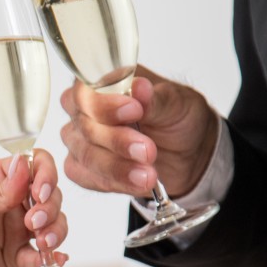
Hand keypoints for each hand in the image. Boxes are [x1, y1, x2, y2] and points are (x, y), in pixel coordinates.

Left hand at [0, 150, 66, 266]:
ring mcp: (16, 229)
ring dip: (55, 231)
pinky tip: (52, 262)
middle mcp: (10, 202)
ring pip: (53, 223)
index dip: (45, 174)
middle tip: (34, 223)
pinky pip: (42, 255)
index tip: (40, 192)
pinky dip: (51, 257)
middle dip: (50, 207)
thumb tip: (24, 165)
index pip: (33, 164)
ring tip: (43, 243)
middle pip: (49, 194)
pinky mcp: (17, 257)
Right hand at [59, 65, 217, 198]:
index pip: (86, 91)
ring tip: (148, 174)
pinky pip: (87, 178)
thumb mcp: (175, 103)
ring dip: (118, 167)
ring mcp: (79, 140)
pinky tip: (137, 183)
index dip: (105, 104)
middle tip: (147, 149)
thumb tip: (139, 87)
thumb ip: (154, 99)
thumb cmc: (176, 118)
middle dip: (117, 141)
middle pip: (85, 126)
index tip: (134, 111)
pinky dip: (115, 182)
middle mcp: (83, 110)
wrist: (187, 151)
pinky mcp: (82, 168)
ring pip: (86, 155)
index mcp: (101, 84)